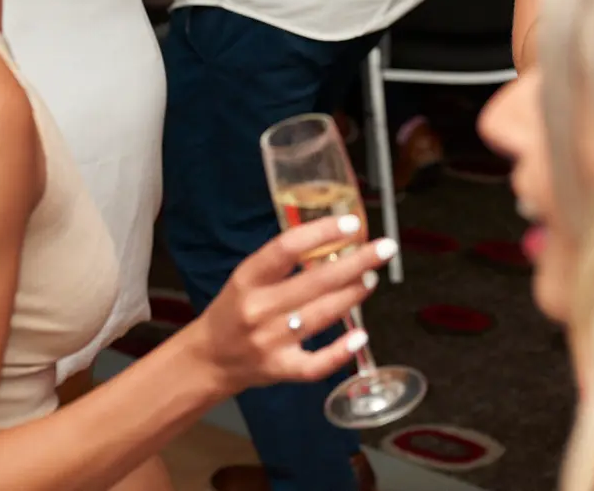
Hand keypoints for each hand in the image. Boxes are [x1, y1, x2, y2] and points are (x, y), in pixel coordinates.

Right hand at [183, 215, 393, 394]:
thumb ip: (284, 262)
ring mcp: (269, 342)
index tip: (352, 224)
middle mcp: (258, 308)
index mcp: (248, 278)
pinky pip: (315, 364)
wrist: (209, 359)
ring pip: (321, 315)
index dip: (321, 233)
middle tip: (385, 249)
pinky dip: (340, 352)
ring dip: (352, 295)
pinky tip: (361, 336)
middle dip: (356, 263)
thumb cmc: (235, 310)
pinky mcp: (279, 369)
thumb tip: (334, 240)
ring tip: (372, 279)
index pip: (286, 248)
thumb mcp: (248, 277)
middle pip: (314, 282)